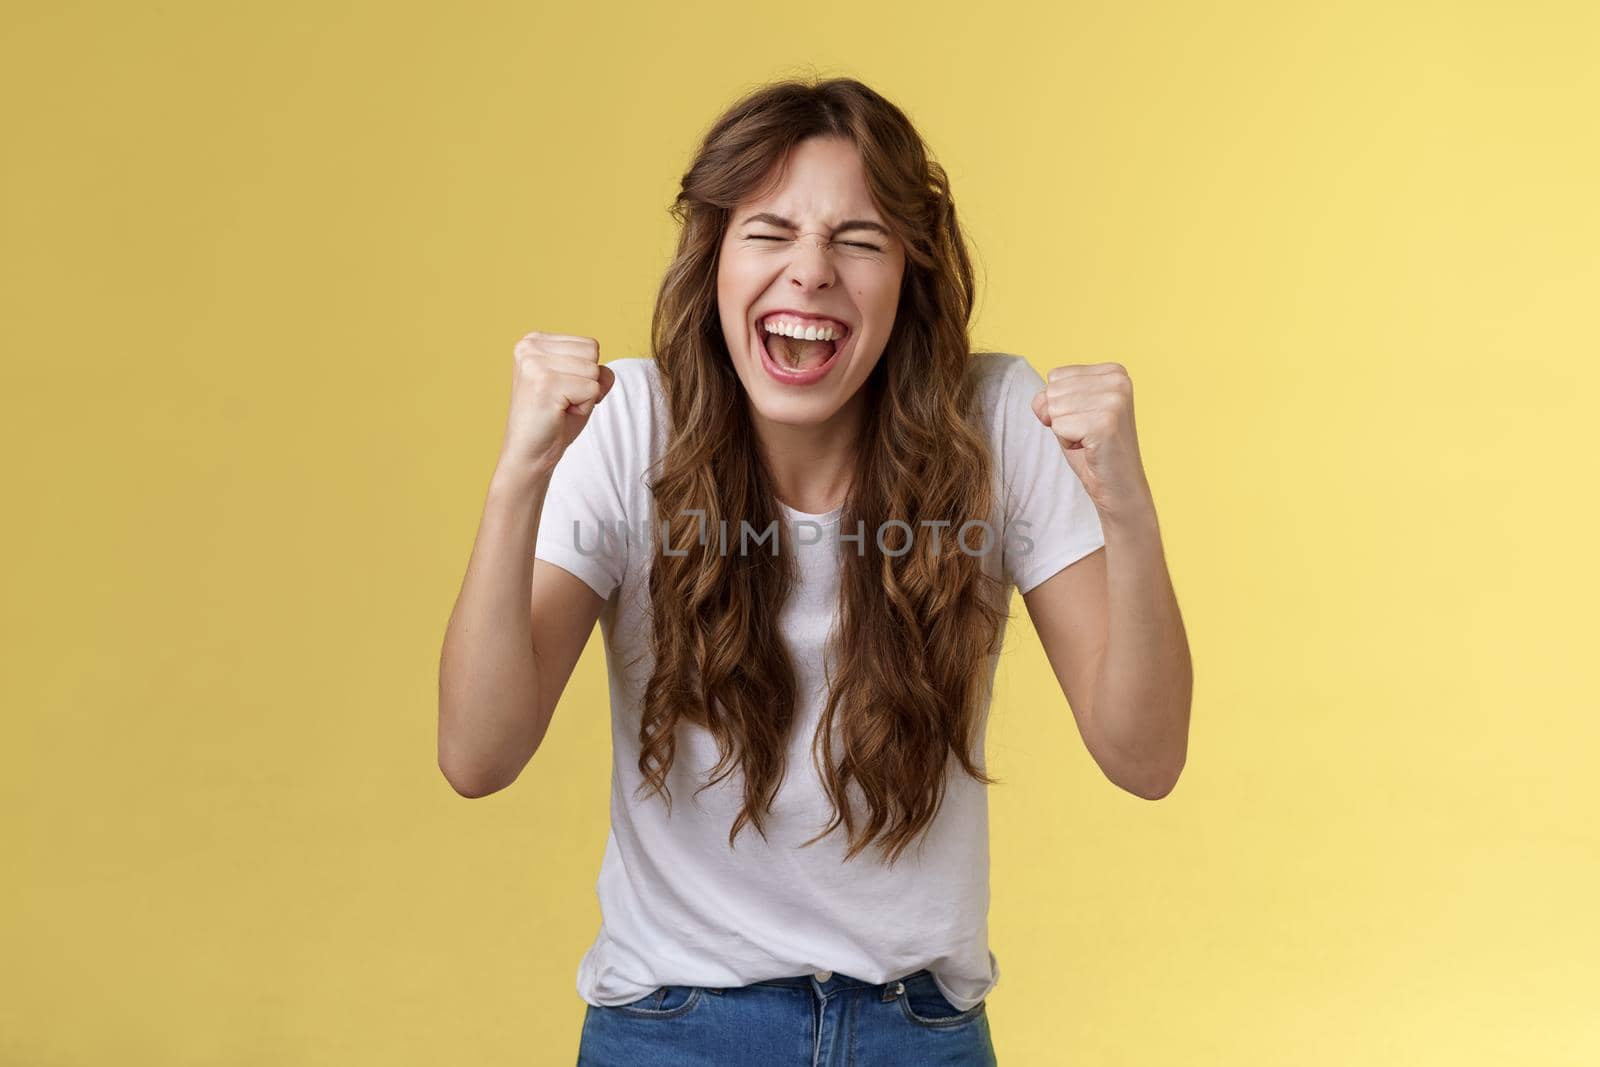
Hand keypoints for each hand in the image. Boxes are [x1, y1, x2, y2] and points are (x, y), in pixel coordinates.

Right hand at [499, 331, 615, 477]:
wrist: (530, 454)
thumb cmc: (554, 420)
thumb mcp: (579, 385)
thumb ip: (597, 370)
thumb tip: (607, 372)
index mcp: (534, 340)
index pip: (589, 345)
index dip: (585, 374)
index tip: (562, 391)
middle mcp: (530, 346)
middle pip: (592, 353)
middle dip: (587, 383)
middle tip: (562, 402)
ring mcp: (535, 363)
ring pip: (593, 371)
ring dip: (585, 396)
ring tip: (560, 407)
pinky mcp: (544, 383)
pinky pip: (592, 389)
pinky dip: (584, 407)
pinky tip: (559, 414)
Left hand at [1030, 361, 1154, 523]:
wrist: (1119, 487)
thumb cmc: (1092, 450)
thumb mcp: (1067, 414)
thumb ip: (1048, 398)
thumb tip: (1041, 404)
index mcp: (1114, 371)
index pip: (1056, 376)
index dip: (1061, 405)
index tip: (1087, 421)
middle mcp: (1118, 380)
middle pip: (1053, 391)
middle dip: (1062, 419)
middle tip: (1087, 434)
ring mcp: (1114, 400)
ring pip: (1054, 409)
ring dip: (1065, 432)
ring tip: (1089, 441)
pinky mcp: (1106, 422)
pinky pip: (1059, 426)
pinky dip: (1068, 443)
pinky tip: (1090, 449)